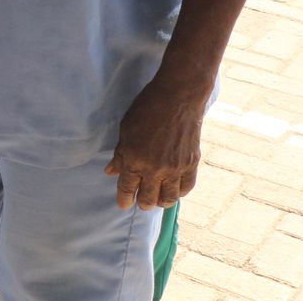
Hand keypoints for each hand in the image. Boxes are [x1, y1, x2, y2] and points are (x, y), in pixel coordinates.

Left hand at [106, 74, 205, 209]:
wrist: (178, 98)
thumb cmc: (147, 109)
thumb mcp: (125, 129)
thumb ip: (120, 154)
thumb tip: (111, 171)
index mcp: (135, 159)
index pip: (127, 187)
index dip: (124, 199)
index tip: (123, 205)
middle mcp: (155, 168)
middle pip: (148, 198)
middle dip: (142, 203)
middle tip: (140, 203)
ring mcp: (176, 168)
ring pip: (168, 198)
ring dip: (161, 201)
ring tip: (157, 200)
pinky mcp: (192, 164)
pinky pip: (186, 187)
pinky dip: (179, 193)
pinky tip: (174, 191)